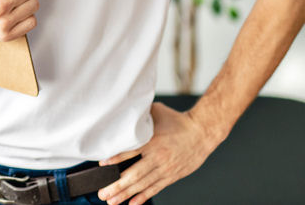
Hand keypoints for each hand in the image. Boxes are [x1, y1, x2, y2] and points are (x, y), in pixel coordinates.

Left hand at [95, 102, 219, 204]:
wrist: (202, 132)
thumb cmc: (178, 121)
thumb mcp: (157, 111)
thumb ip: (140, 114)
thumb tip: (124, 109)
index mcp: (153, 141)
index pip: (131, 151)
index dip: (116, 159)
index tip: (102, 165)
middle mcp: (158, 157)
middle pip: (134, 174)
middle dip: (117, 185)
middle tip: (102, 193)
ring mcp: (165, 169)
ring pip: (142, 185)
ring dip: (126, 194)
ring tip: (112, 201)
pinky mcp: (171, 176)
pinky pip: (155, 188)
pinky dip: (143, 197)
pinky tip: (132, 203)